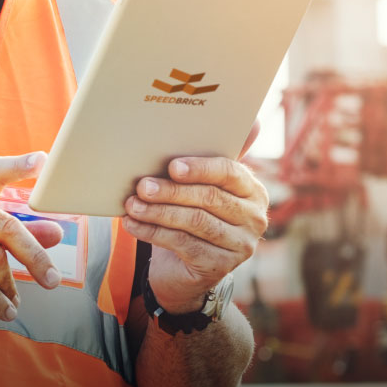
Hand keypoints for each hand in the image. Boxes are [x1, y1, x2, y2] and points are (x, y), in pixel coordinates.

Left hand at [122, 124, 267, 313]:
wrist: (185, 265)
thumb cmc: (192, 213)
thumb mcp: (200, 187)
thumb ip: (209, 158)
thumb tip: (248, 119)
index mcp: (252, 190)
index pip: (230, 173)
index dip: (200, 168)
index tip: (172, 166)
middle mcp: (254, 218)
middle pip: (209, 199)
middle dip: (171, 191)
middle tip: (141, 186)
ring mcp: (241, 245)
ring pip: (195, 222)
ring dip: (158, 212)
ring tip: (131, 205)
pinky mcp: (220, 267)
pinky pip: (183, 245)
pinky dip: (153, 232)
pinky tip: (132, 224)